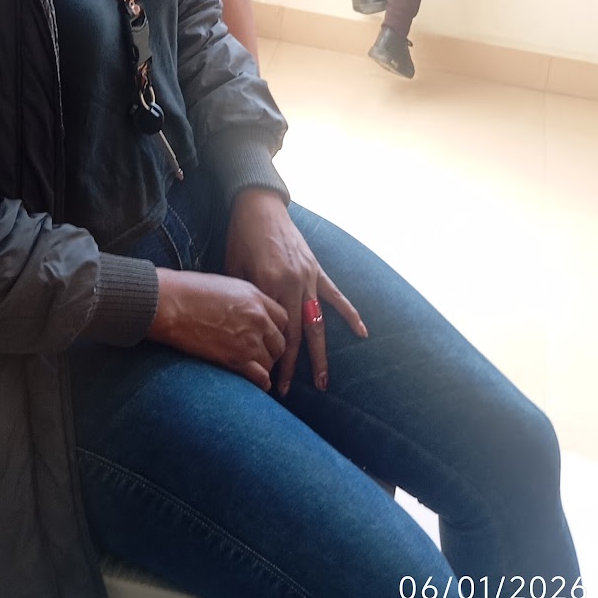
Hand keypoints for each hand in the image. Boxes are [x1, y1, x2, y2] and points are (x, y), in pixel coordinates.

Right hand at [148, 269, 287, 390]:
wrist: (171, 304)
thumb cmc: (190, 290)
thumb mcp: (226, 285)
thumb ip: (246, 300)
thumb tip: (250, 311)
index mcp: (256, 297)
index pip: (283, 319)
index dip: (276, 330)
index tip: (268, 336)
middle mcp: (258, 319)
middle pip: (280, 343)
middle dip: (272, 350)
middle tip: (261, 354)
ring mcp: (248, 341)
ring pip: (271, 362)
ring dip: (264, 366)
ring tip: (253, 368)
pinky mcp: (236, 360)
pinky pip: (261, 378)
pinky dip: (260, 382)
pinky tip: (255, 382)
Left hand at [224, 190, 366, 397]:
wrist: (259, 206)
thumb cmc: (242, 236)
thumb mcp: (234, 268)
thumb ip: (245, 297)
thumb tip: (243, 326)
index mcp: (271, 285)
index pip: (277, 333)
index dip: (275, 360)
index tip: (272, 383)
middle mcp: (294, 284)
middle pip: (297, 335)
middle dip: (294, 366)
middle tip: (291, 391)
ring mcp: (308, 277)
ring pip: (317, 322)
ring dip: (321, 353)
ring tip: (324, 381)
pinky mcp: (316, 269)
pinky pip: (336, 295)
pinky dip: (350, 314)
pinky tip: (363, 333)